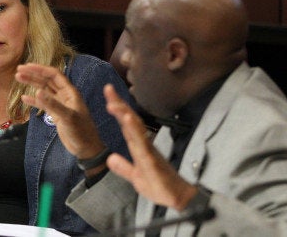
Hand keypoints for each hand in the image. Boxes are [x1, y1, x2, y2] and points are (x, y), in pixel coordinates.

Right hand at [15, 63, 104, 158]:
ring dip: (32, 84)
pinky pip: (43, 104)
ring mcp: (60, 105)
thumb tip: (37, 92)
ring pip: (44, 90)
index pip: (54, 75)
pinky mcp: (56, 114)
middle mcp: (65, 96)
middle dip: (33, 74)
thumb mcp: (67, 117)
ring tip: (18, 78)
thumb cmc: (81, 132)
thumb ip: (52, 105)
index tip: (27, 66)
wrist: (86, 148)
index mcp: (70, 92)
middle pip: (47, 80)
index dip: (40, 69)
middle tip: (18, 70)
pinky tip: (24, 98)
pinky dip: (33, 100)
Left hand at [103, 84, 196, 210]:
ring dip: (125, 116)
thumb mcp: (136, 178)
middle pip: (130, 121)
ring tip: (114, 104)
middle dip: (119, 105)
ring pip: (136, 130)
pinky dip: (136, 133)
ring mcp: (149, 152)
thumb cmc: (159, 185)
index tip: (108, 93)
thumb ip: (123, 168)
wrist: (178, 199)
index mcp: (138, 147)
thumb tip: (110, 159)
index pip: (126, 124)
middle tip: (107, 88)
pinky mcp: (153, 162)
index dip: (117, 109)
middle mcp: (144, 145)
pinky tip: (129, 122)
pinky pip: (143, 146)